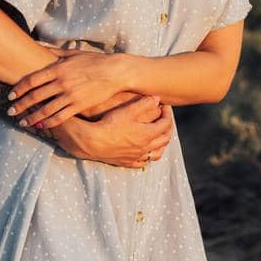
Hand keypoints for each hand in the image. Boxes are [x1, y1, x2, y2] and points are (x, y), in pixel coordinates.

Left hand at [8, 50, 128, 129]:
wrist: (115, 72)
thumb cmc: (94, 61)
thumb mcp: (73, 53)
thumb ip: (54, 52)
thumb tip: (37, 44)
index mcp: (58, 68)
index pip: (32, 80)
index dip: (19, 89)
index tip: (11, 96)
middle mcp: (62, 82)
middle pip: (35, 96)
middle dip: (21, 105)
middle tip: (10, 111)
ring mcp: (70, 95)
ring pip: (45, 109)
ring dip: (32, 117)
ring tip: (22, 122)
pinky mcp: (79, 105)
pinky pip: (60, 116)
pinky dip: (49, 122)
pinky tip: (41, 126)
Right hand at [50, 94, 172, 168]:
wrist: (92, 142)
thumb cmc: (109, 124)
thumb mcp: (127, 110)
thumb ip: (144, 103)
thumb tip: (157, 98)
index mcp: (148, 134)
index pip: (166, 124)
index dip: (168, 113)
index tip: (164, 106)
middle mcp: (145, 147)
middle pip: (165, 139)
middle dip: (168, 127)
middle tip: (164, 119)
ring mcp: (137, 157)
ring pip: (157, 153)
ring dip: (161, 144)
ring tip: (159, 135)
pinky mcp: (127, 162)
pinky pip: (143, 163)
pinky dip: (148, 156)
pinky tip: (145, 151)